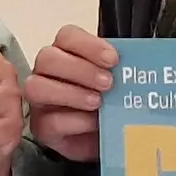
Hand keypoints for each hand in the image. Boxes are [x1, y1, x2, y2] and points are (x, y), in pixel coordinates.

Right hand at [23, 25, 116, 162]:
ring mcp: (41, 101)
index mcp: (67, 53)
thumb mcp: (119, 83)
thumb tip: (138, 65)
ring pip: (37, 87)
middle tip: (108, 83)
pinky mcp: (42, 128)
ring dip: (71, 93)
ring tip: (98, 102)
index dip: (88, 45)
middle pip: (48, 58)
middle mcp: (47, 73)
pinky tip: (93, 123)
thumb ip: (121, 70)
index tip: (113, 59)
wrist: (107, 140)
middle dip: (80, 69)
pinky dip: (74, 121)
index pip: (67, 36)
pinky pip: (50, 121)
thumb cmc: (110, 105)